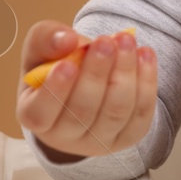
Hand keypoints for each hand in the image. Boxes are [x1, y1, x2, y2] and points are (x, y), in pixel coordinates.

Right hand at [15, 21, 157, 160]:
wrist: (85, 81)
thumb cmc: (57, 65)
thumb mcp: (41, 48)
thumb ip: (46, 38)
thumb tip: (67, 40)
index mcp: (34, 116)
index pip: (40, 113)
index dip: (54, 92)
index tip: (67, 64)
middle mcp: (64, 136)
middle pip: (82, 111)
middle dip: (96, 73)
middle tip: (105, 41)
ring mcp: (98, 141)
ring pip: (115, 112)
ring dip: (125, 73)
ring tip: (126, 39)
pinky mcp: (128, 135)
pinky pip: (141, 112)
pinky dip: (146, 81)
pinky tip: (145, 53)